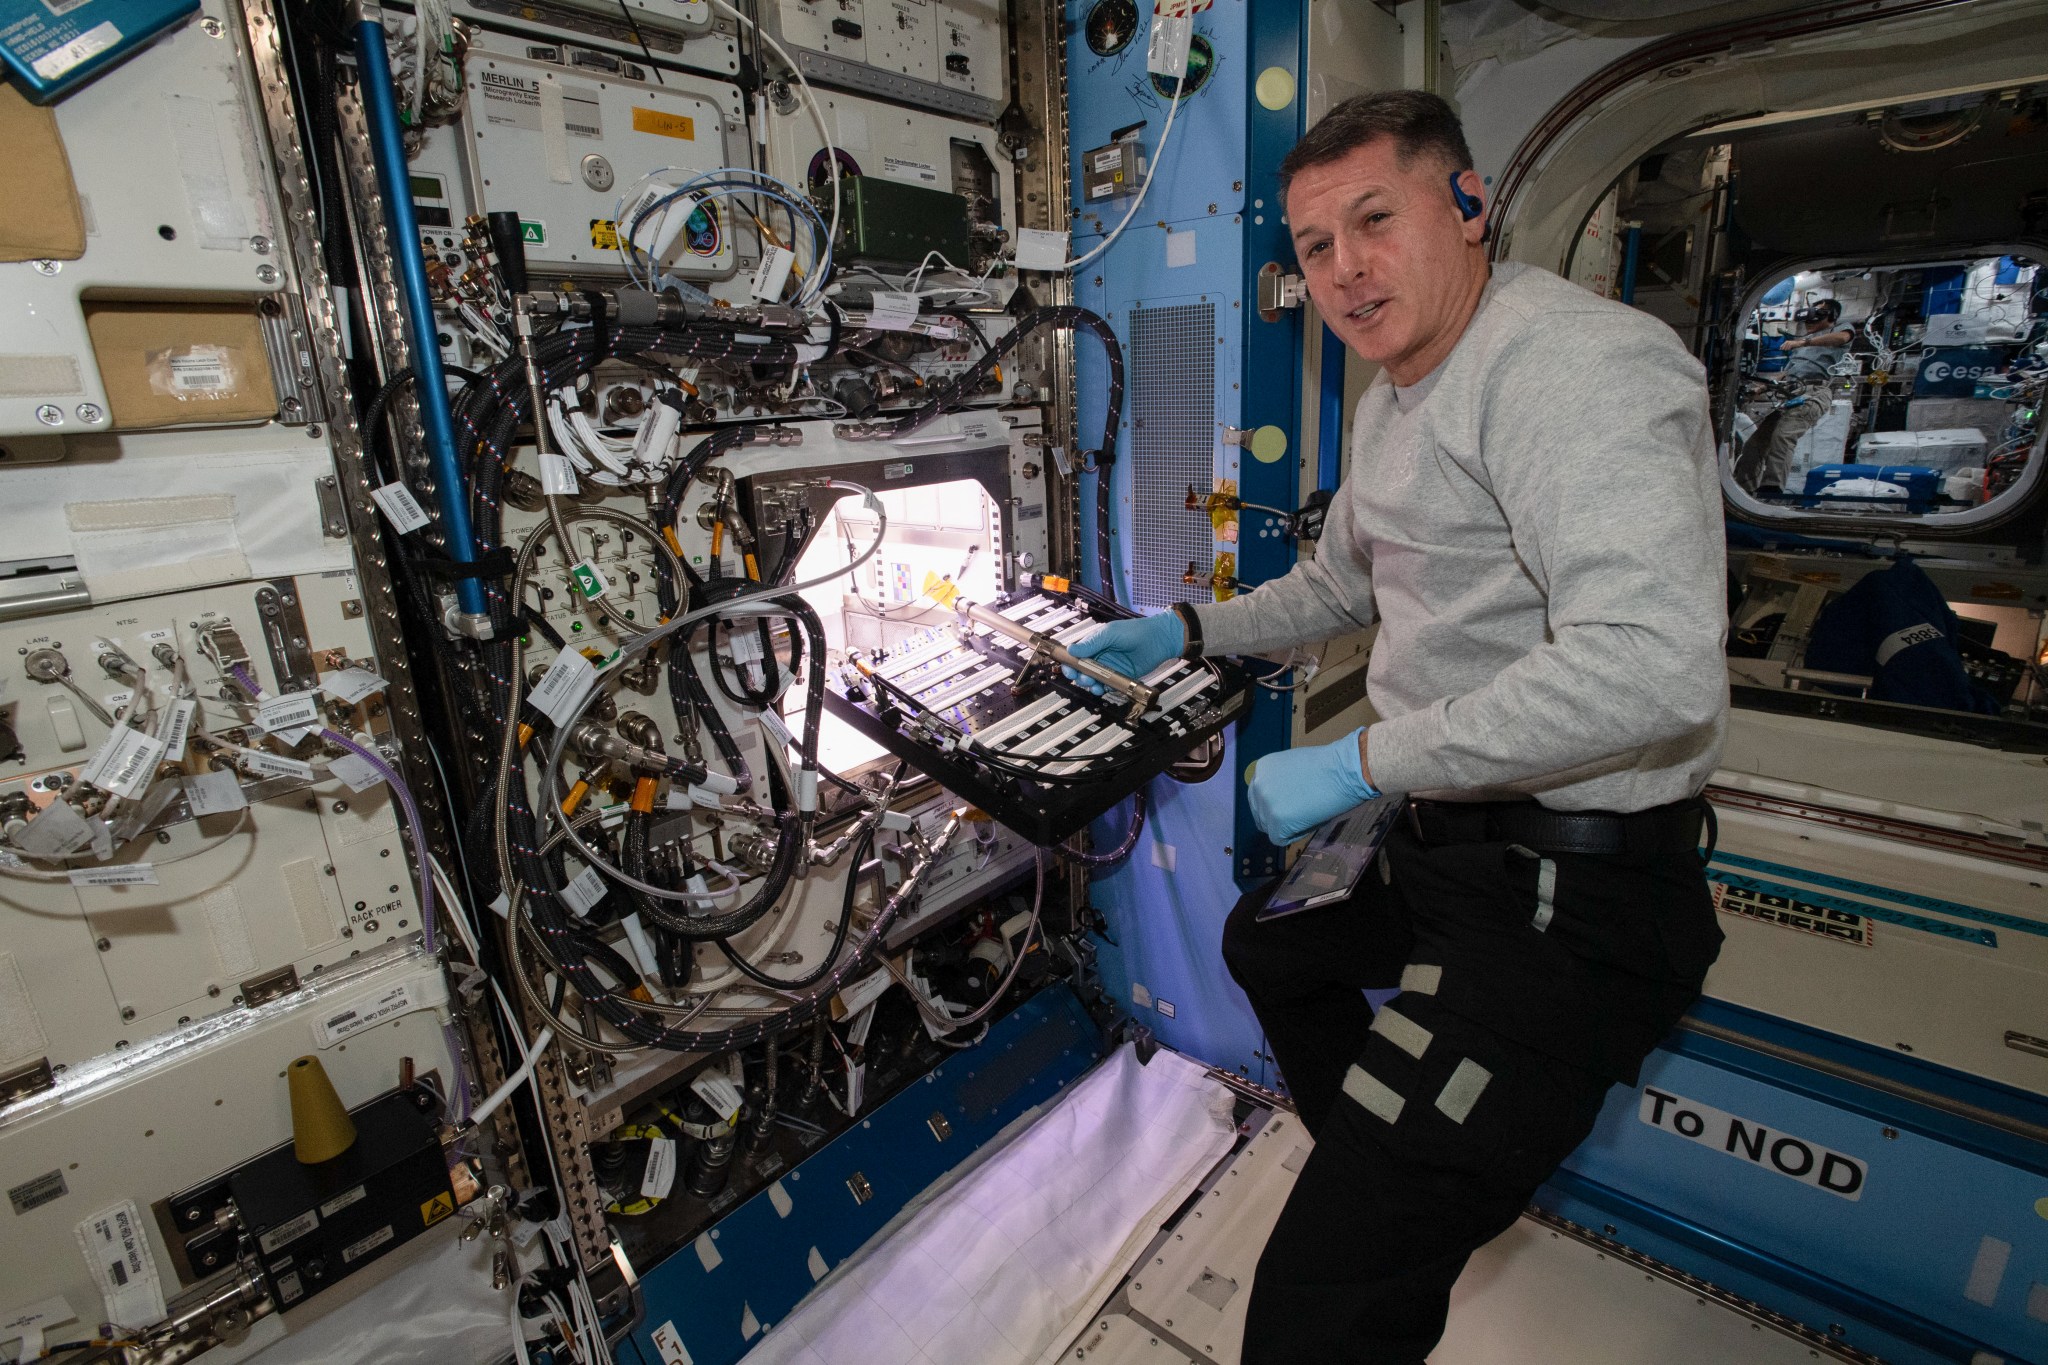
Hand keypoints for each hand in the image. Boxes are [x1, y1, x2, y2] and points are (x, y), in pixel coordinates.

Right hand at [1063, 611, 1182, 693]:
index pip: (1076, 655)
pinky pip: (1107, 686)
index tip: (1068, 669)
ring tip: (1092, 683)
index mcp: (1095, 644)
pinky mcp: (1120, 678)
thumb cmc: (1135, 631)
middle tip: (1082, 677)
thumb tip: (1071, 649)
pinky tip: (1102, 688)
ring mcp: (1110, 668)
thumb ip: (1091, 643)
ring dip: (1090, 684)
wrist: (1160, 640)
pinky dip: (1103, 689)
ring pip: (1093, 680)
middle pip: (1082, 670)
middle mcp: (1101, 657)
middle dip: (1078, 675)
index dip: (1069, 663)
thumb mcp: (1110, 634)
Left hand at [1246, 728, 1378, 844]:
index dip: (1275, 804)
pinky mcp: (1276, 822)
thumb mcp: (1293, 766)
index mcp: (1262, 769)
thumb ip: (1280, 781)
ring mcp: (1265, 805)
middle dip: (1277, 817)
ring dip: (1286, 826)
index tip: (1290, 806)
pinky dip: (1294, 835)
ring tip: (1308, 814)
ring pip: (1269, 827)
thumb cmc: (1328, 766)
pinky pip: (1279, 838)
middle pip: (1260, 813)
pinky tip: (1309, 821)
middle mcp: (1257, 786)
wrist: (1343, 772)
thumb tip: (1279, 798)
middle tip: (1300, 815)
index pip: (1258, 796)